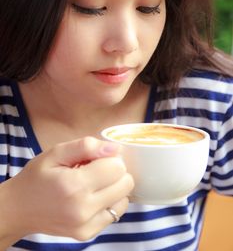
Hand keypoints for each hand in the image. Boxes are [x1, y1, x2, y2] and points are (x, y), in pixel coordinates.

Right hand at [0, 137, 133, 243]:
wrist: (19, 209)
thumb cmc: (37, 177)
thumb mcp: (56, 152)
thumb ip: (86, 146)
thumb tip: (114, 149)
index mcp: (74, 185)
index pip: (117, 168)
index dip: (109, 158)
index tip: (95, 158)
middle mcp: (83, 209)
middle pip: (126, 183)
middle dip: (114, 171)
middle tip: (95, 169)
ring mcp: (86, 225)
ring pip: (124, 199)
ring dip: (114, 188)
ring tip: (93, 184)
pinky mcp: (88, 234)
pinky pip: (115, 214)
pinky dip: (110, 202)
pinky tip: (92, 196)